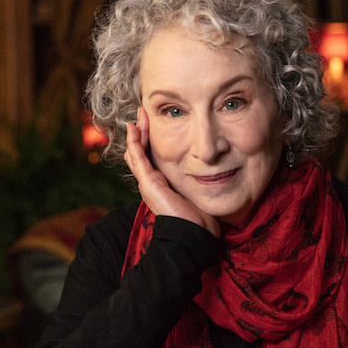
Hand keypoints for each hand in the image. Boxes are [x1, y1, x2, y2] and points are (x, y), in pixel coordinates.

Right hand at [124, 106, 220, 235]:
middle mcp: (151, 183)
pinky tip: (134, 129)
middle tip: (144, 113)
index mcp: (161, 185)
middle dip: (142, 132)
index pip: (151, 158)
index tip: (154, 123)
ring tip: (139, 115)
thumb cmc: (199, 218)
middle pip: (140, 152)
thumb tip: (212, 170)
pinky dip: (135, 143)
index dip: (150, 140)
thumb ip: (199, 182)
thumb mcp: (198, 193)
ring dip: (137, 132)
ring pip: (136, 152)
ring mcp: (148, 184)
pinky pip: (138, 159)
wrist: (193, 234)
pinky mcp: (149, 184)